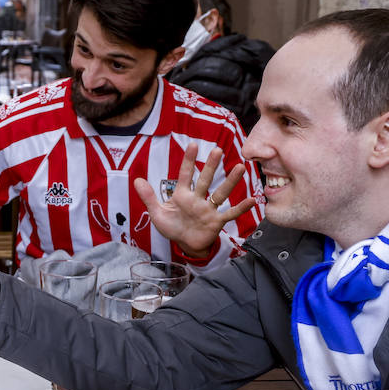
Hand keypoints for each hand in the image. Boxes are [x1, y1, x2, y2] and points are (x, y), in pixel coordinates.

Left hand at [133, 141, 255, 259]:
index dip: (189, 161)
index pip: (185, 175)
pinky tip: (252, 200)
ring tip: (240, 167)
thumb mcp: (156, 213)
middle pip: (206, 180)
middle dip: (211, 166)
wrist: (184, 245)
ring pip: (220, 193)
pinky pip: (230, 214)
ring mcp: (208, 210)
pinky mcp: (216, 222)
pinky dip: (240, 208)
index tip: (193, 144)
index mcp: (182, 195)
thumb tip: (136, 180)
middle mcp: (197, 199)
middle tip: (217, 150)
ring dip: (230, 181)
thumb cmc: (172, 227)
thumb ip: (148, 197)